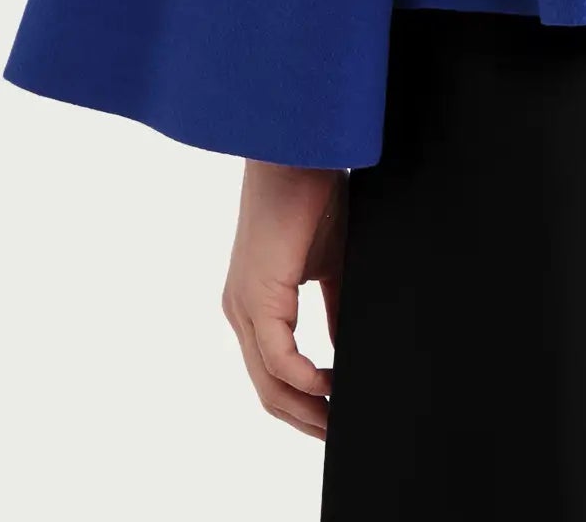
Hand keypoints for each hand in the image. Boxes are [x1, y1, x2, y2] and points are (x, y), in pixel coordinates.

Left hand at [221, 160, 347, 439]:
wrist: (303, 150)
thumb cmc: (316, 198)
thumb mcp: (331, 266)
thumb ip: (333, 311)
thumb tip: (344, 354)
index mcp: (254, 305)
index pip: (272, 375)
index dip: (303, 406)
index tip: (337, 419)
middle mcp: (241, 311)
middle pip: (267, 391)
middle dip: (306, 420)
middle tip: (340, 433)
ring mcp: (245, 306)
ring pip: (269, 383)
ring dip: (306, 409)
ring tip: (340, 419)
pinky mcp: (258, 295)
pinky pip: (279, 359)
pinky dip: (307, 379)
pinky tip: (333, 382)